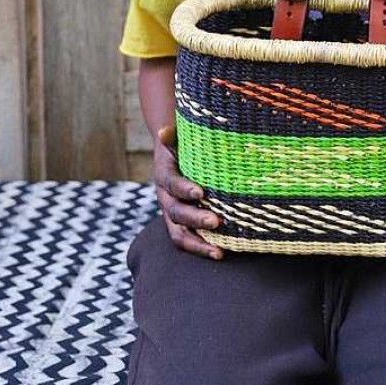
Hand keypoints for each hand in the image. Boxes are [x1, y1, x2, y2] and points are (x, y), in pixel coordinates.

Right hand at [154, 125, 223, 259]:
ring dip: (198, 244)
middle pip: (177, 213)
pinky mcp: (181, 225)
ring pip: (179, 234)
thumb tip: (164, 130)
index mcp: (164, 175)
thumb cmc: (182, 147)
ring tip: (219, 252)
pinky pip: (187, 241)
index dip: (184, 189)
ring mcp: (172, 215)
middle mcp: (165, 199)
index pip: (171, 183)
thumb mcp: (177, 139)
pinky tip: (221, 254)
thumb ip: (172, 136)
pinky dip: (201, 249)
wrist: (172, 159)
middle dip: (196, 219)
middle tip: (217, 221)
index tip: (201, 193)